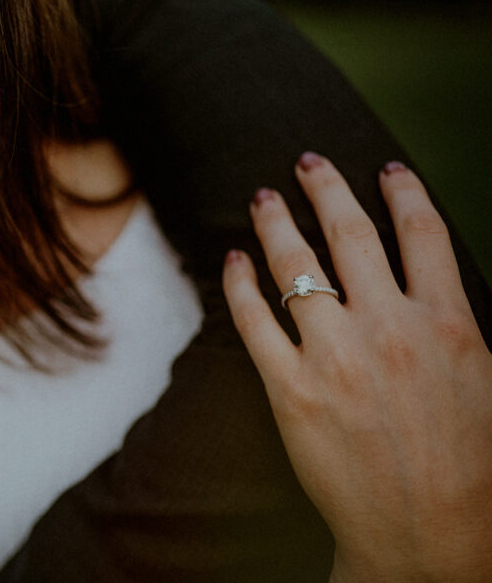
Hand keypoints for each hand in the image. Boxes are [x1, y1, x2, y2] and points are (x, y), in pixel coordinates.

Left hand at [221, 153, 491, 581]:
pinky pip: (253, 320)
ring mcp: (335, 357)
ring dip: (276, 224)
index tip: (387, 169)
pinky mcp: (290, 390)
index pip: (423, 234)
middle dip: (327, 188)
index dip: (403, 192)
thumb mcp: (486, 381)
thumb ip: (456, 325)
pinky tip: (233, 261)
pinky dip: (240, 283)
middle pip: (351, 234)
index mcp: (448, 324)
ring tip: (264, 199)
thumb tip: (435, 285)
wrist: (430, 537)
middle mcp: (390, 329)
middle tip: (307, 163)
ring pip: (297, 267)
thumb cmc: (471, 469)